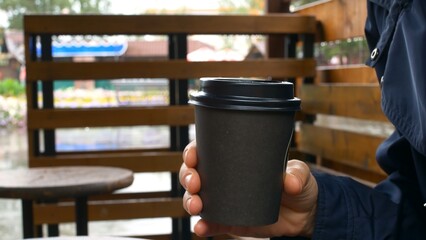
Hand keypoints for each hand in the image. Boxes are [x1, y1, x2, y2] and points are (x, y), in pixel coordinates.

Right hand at [179, 141, 317, 237]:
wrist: (304, 214)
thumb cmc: (297, 184)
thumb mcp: (300, 173)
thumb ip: (296, 175)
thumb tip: (289, 183)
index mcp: (234, 159)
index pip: (207, 151)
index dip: (193, 151)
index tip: (193, 156)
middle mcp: (224, 179)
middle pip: (194, 174)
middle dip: (187, 176)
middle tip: (195, 182)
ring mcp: (224, 201)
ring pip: (196, 198)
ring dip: (189, 200)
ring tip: (196, 205)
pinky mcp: (229, 222)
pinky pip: (210, 224)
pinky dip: (202, 226)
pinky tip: (200, 227)